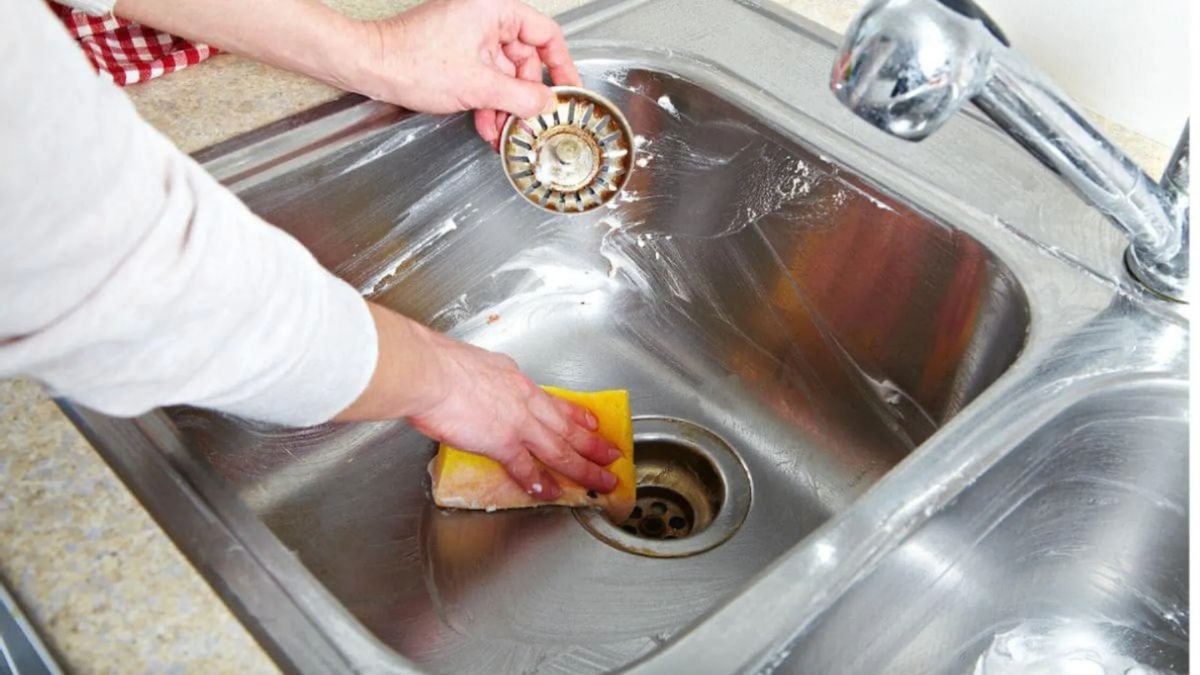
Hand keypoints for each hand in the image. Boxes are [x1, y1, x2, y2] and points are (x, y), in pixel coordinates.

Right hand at [336, 303, 618, 499]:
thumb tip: (481, 383)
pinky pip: (527, 469)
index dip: (577, 415)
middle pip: (568, 428)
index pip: (555, 401)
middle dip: (594, 445)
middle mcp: (525, 401)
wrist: (430, 372)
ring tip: (601, 481)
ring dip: (583, 468)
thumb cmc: (440, 364)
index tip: (593, 423)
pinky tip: (551, 494)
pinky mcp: (503, 443)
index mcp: (517, 381)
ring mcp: (518, 424)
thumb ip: (486, 379)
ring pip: (560, 450)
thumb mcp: (476, 364)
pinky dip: (540, 483)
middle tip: (614, 456)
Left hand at [348, 0, 582, 148]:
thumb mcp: (478, 86)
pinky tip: (486, 125)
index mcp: (495, 9)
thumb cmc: (411, 61)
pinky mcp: (457, 53)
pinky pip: (485, 78)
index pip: (545, 34)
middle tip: (530, 122)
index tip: (568, 90)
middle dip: (524, 97)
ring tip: (502, 131)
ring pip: (504, 74)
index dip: (562, 65)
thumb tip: (546, 103)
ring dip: (505, 106)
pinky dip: (488, 102)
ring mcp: (470, 35)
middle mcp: (485, 17)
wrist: (371, 67)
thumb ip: (520, 96)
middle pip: (524, 60)